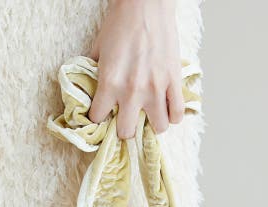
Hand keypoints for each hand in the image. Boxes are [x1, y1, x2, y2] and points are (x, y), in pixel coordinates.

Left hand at [87, 0, 183, 138]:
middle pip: (127, 132)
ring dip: (153, 125)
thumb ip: (94, 74)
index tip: (102, 116)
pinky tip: (168, 110)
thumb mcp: (98, 50)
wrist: (146, 3)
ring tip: (150, 116)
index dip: (98, 119)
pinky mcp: (174, 81)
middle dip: (125, 129)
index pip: (98, 119)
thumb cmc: (121, 23)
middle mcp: (132, 92)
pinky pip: (178, 113)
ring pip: (158, 128)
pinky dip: (173, 116)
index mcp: (110, 84)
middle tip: (127, 120)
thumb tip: (90, 89)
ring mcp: (156, 88)